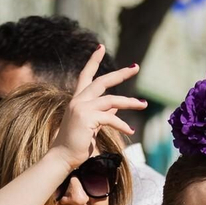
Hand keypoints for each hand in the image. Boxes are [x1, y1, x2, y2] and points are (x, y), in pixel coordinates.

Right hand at [50, 47, 147, 169]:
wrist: (62, 157)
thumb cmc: (76, 143)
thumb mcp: (91, 123)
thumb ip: (103, 111)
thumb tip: (116, 105)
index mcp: (77, 100)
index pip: (85, 75)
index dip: (93, 61)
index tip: (101, 47)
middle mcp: (78, 100)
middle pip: (102, 81)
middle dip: (120, 74)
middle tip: (136, 67)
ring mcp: (81, 108)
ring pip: (111, 100)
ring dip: (129, 102)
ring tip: (143, 104)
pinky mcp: (87, 118)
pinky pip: (111, 118)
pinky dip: (122, 124)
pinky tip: (130, 131)